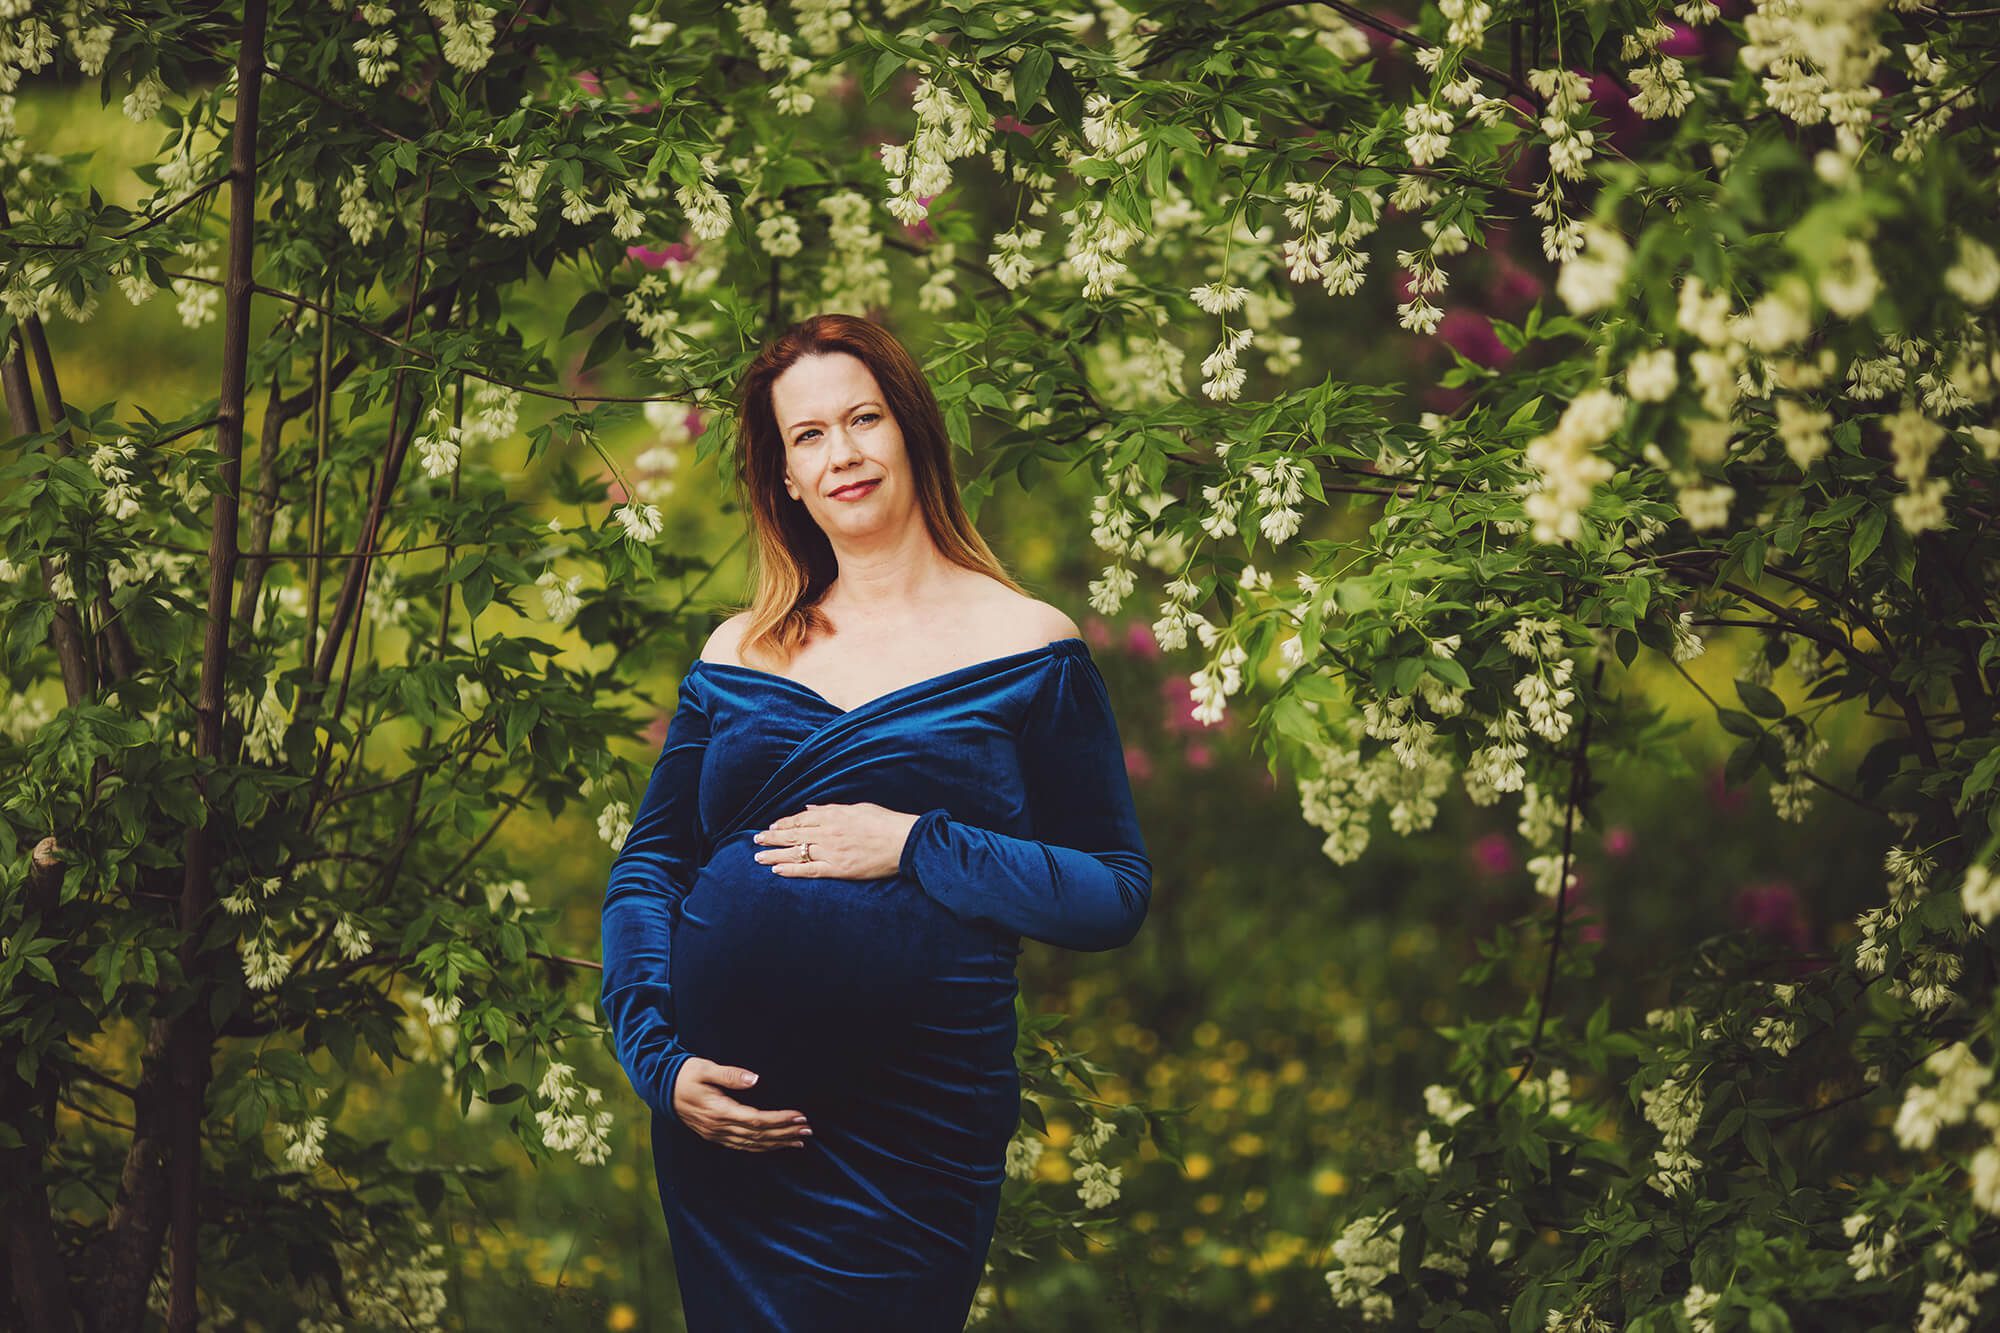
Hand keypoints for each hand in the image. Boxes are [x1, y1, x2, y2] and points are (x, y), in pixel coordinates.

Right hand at [671, 1056, 812, 1151]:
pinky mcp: (715, 1135)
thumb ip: (729, 1074)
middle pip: (758, 1135)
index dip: (779, 1120)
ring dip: (777, 1143)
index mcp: (719, 1111)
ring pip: (752, 1144)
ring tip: (799, 1140)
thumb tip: (754, 1079)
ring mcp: (716, 1134)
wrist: (662, 1088)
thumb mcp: (705, 1068)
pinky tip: (775, 1145)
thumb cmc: (686, 1074)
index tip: (799, 1116)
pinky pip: (742, 1146)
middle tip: (808, 1130)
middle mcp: (718, 1127)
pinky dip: (762, 1147)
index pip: (756, 1120)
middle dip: (785, 1133)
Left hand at [753, 802, 920, 879]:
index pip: (801, 818)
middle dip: (772, 838)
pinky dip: (791, 870)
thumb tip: (811, 808)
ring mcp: (832, 851)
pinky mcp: (838, 868)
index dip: (784, 823)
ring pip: (796, 853)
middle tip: (756, 841)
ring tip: (758, 858)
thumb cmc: (885, 822)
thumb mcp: (858, 808)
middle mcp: (828, 832)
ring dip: (774, 855)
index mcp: (834, 815)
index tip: (772, 827)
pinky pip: (809, 870)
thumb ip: (832, 809)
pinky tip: (777, 870)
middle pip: (793, 835)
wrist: (904, 841)